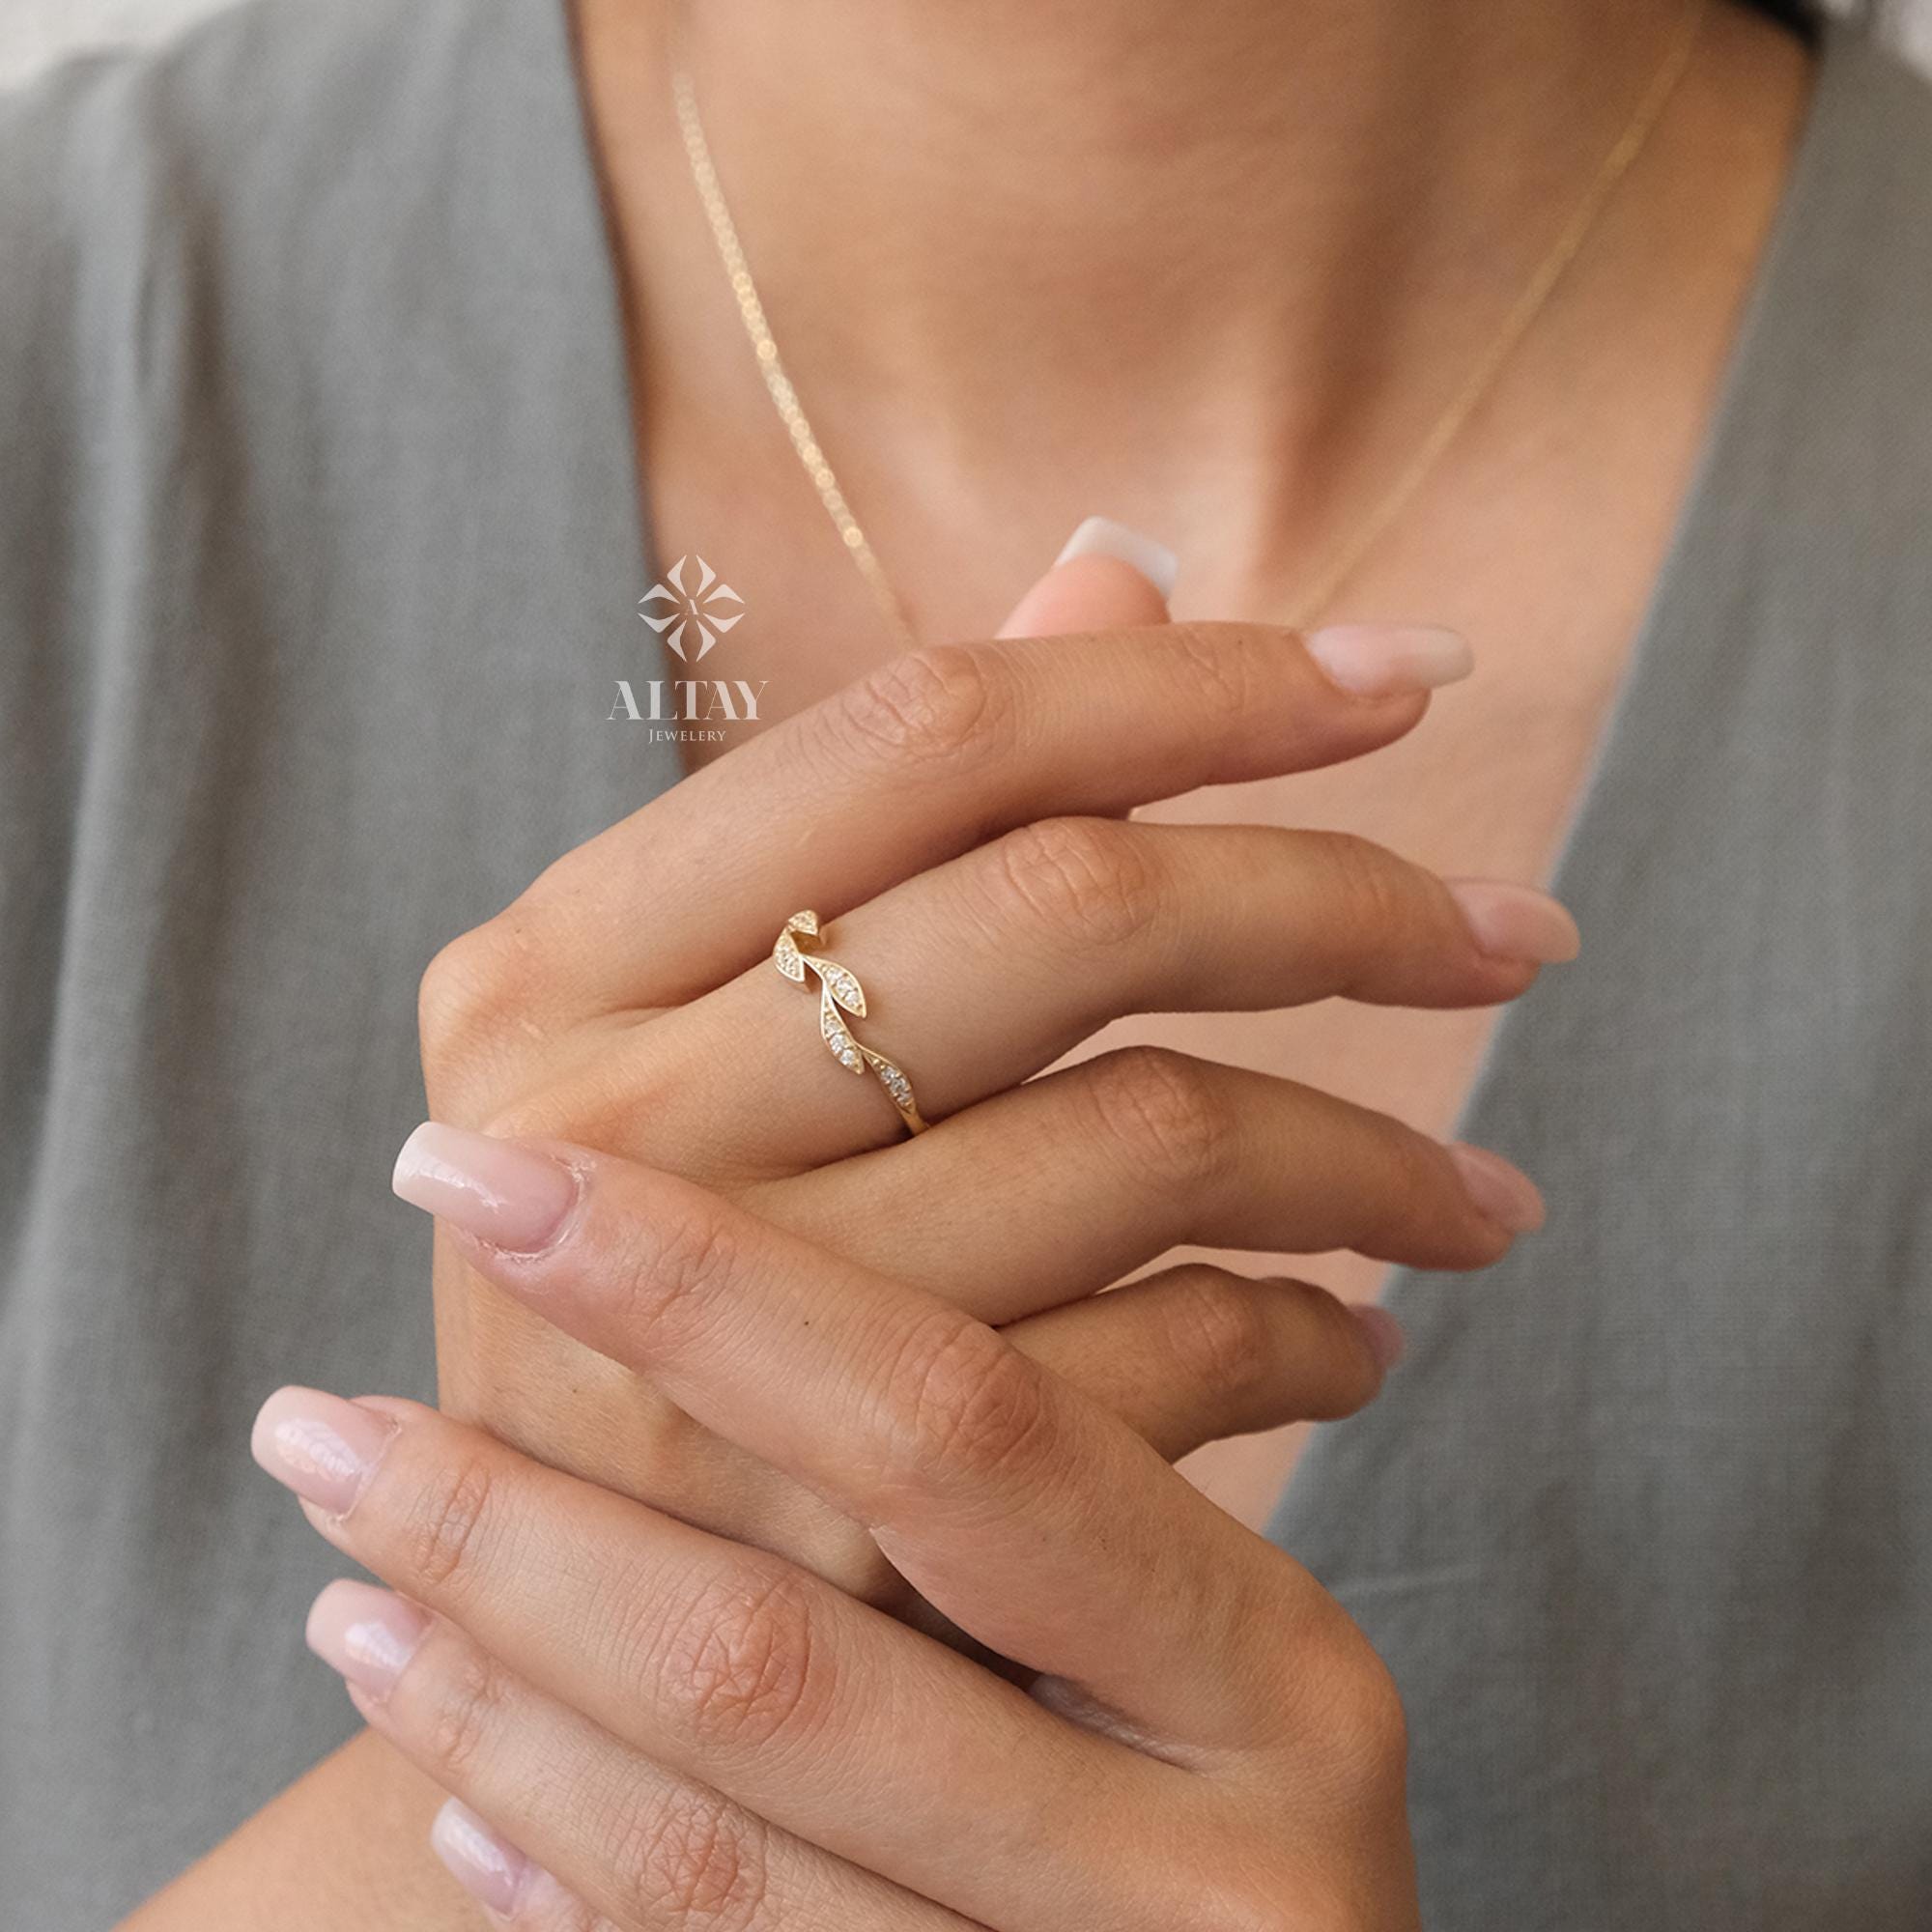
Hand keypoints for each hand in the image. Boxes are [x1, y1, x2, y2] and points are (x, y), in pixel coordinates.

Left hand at [257, 1134, 1428, 1927]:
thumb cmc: (1237, 1808)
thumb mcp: (1219, 1643)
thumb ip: (1054, 1479)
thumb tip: (756, 1239)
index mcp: (1276, 1680)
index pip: (962, 1427)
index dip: (707, 1286)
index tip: (489, 1174)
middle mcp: (1212, 1874)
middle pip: (787, 1659)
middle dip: (515, 1526)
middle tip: (317, 1423)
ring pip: (705, 1858)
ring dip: (491, 1705)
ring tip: (349, 1579)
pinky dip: (557, 1883)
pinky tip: (456, 1795)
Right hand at [420, 550, 1569, 1609]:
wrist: (556, 1629)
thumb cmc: (669, 1271)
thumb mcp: (707, 1029)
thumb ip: (901, 807)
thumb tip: (1118, 570)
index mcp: (559, 959)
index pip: (930, 733)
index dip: (1197, 683)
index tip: (1415, 677)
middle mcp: (602, 1126)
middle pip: (1069, 908)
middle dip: (1344, 896)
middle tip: (1518, 935)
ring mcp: (712, 1339)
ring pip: (1151, 1133)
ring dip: (1372, 1153)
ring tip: (1469, 1200)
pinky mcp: (832, 1529)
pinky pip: (1164, 1363)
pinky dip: (1301, 1335)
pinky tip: (1348, 1340)